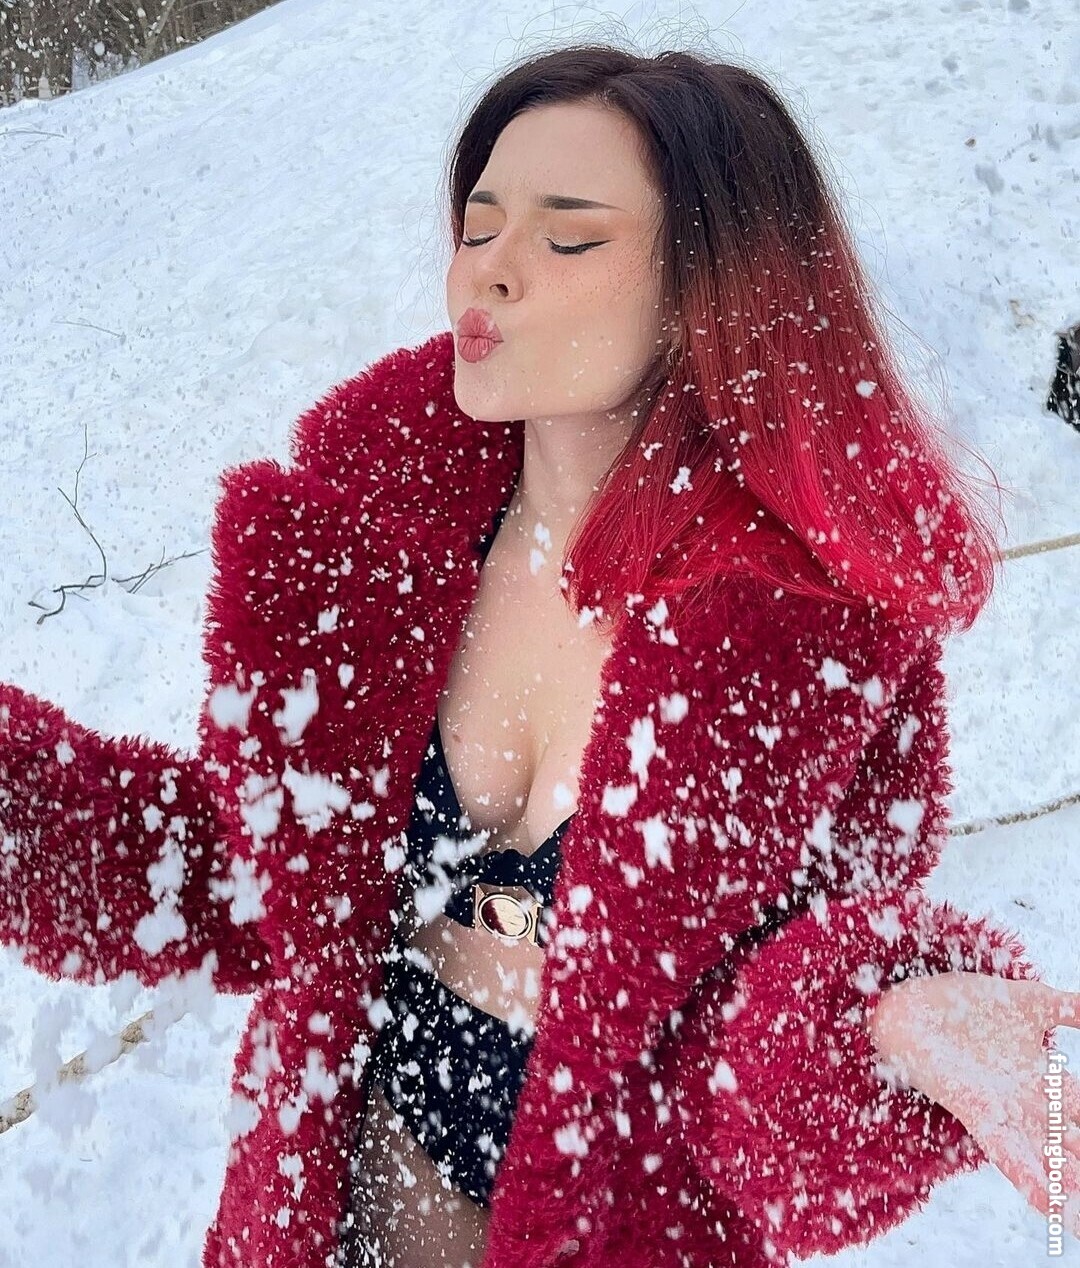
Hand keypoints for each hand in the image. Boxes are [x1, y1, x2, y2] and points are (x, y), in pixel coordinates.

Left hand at [867, 971, 1079, 1238]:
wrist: (913, 1003)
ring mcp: (1005, 1110)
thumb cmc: (968, 1003)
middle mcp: (1027, 1100)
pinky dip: (1032, 1183)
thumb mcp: (1032, 1001)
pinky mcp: (978, 1112)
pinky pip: (1009, 1157)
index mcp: (1042, 1077)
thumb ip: (1070, 1009)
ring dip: (1068, 1185)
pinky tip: (1053, 1208)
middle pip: (1069, 1141)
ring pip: (1048, 1159)